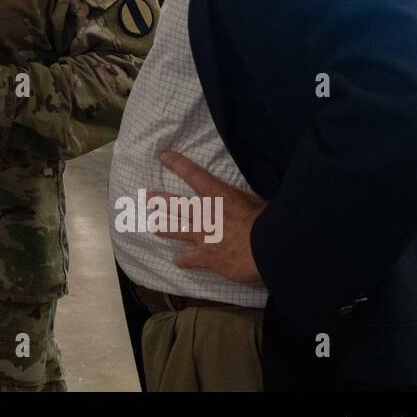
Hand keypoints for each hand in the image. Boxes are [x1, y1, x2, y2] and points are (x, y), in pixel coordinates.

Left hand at [149, 150, 266, 285]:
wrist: (268, 248)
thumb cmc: (268, 221)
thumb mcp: (258, 200)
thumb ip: (246, 198)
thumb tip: (248, 194)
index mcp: (219, 195)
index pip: (195, 175)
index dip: (177, 164)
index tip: (164, 156)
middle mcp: (205, 214)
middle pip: (176, 204)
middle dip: (160, 200)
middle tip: (148, 197)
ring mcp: (203, 236)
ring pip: (175, 230)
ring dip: (162, 228)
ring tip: (152, 227)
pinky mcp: (206, 257)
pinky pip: (188, 259)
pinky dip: (182, 260)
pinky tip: (178, 260)